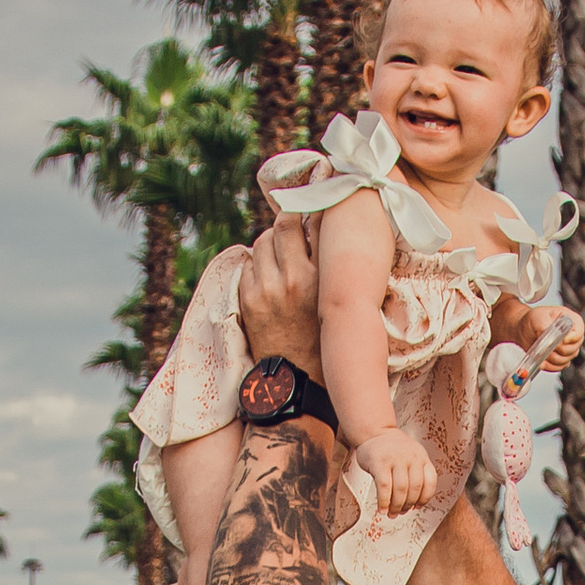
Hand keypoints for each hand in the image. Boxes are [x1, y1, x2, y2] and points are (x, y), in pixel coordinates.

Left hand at [238, 212, 321, 373]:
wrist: (298, 381)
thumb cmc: (327, 339)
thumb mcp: (336, 301)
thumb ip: (331, 266)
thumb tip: (323, 227)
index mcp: (318, 279)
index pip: (312, 224)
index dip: (310, 208)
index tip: (312, 204)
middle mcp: (290, 280)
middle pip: (282, 226)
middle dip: (288, 221)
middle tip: (294, 226)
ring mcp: (265, 289)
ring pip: (262, 242)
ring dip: (271, 241)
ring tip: (281, 252)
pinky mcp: (247, 300)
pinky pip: (249, 265)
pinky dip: (258, 263)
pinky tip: (269, 274)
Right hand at [352, 425, 440, 520]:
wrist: (374, 432)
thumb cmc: (392, 449)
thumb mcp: (411, 455)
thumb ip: (416, 473)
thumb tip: (414, 504)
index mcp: (422, 457)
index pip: (430, 482)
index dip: (425, 498)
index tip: (417, 507)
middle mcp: (411, 457)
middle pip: (415, 489)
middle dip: (408, 505)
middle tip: (400, 513)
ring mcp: (395, 459)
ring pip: (400, 490)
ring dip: (396, 506)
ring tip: (391, 513)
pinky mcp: (379, 463)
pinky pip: (384, 487)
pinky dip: (384, 502)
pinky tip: (382, 509)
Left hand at [489, 290, 581, 373]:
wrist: (522, 330)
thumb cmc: (532, 320)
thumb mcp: (538, 317)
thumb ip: (547, 327)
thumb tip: (553, 340)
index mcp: (571, 320)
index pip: (578, 333)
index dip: (570, 339)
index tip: (559, 340)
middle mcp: (572, 335)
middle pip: (573, 349)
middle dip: (556, 350)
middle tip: (544, 345)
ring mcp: (568, 348)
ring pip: (565, 360)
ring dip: (551, 358)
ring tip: (540, 351)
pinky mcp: (561, 359)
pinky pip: (559, 367)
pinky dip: (549, 365)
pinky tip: (541, 360)